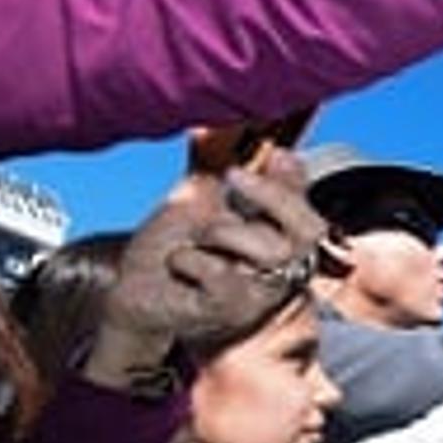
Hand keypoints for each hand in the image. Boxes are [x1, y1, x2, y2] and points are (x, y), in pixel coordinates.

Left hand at [87, 154, 324, 384]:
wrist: (134, 289)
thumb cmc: (169, 248)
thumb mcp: (194, 200)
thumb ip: (216, 172)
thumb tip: (217, 132)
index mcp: (276, 238)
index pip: (309, 210)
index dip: (297, 183)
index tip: (275, 154)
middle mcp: (279, 268)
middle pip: (309, 231)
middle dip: (276, 197)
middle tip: (234, 175)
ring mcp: (259, 293)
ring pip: (271, 251)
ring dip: (223, 230)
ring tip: (196, 235)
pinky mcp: (230, 310)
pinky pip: (223, 274)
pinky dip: (192, 259)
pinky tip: (178, 262)